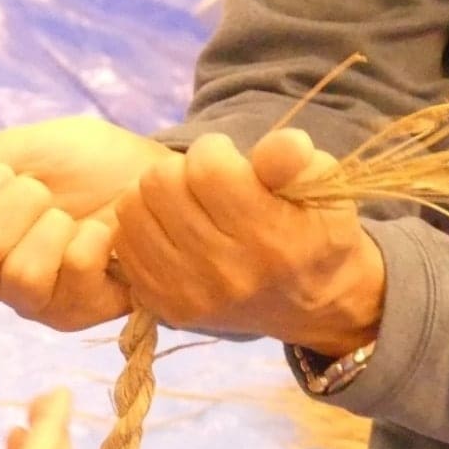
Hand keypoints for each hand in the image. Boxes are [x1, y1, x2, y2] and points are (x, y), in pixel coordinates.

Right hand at [0, 117, 171, 330]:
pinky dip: (93, 239)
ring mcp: (35, 300)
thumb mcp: (20, 153)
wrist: (155, 173)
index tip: (2, 173)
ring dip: (56, 226)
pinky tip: (108, 235)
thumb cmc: (89, 163)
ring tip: (77, 218)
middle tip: (50, 193)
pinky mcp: (79, 313)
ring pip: (18, 273)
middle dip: (22, 202)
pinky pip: (70, 276)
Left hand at [113, 128, 384, 355]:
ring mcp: (191, 294)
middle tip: (203, 178)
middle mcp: (227, 272)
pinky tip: (171, 227)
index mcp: (270, 238)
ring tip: (184, 200)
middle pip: (160, 185)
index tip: (227, 156)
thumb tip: (289, 141)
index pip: (207, 169)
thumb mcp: (324, 188)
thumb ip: (295, 161)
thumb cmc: (318, 232)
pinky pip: (124, 246)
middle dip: (181, 168)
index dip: (213, 149)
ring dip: (154, 195)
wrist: (315, 304)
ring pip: (132, 211)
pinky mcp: (167, 307)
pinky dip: (142, 227)